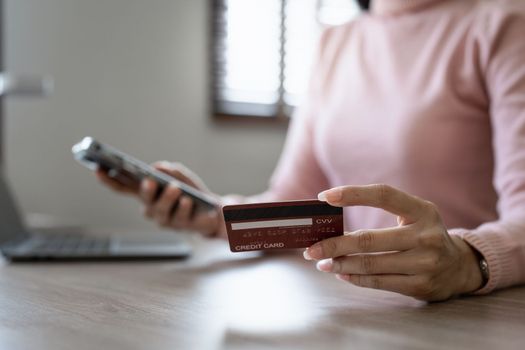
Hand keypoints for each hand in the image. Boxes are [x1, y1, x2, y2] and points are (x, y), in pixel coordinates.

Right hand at [97, 161, 224, 236]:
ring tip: (175, 188)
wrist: (212, 211)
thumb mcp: (181, 176)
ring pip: (161, 209)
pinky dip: (184, 207)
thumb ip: (169, 171)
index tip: (97, 169)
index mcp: (146, 192)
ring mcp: (164, 218)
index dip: (109, 179)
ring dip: (167, 198)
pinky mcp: (179, 226)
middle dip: (146, 190)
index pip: (123, 186)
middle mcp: (151, 207)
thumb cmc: (190, 192)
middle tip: (150, 181)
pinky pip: (179, 216)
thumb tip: (156, 168)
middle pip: (143, 198)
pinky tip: (187, 201)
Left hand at [303, 184, 482, 301]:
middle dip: (335, 244)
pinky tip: (341, 273)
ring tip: (322, 262)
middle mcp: (426, 235)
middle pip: (369, 239)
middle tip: (311, 249)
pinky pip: (379, 282)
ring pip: (371, 264)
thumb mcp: (413, 216)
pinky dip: (355, 278)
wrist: (460, 267)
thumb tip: (333, 224)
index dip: (352, 194)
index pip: (383, 195)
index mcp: (422, 210)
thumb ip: (382, 213)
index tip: (324, 197)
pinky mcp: (421, 285)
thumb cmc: (423, 235)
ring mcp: (425, 262)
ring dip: (340, 264)